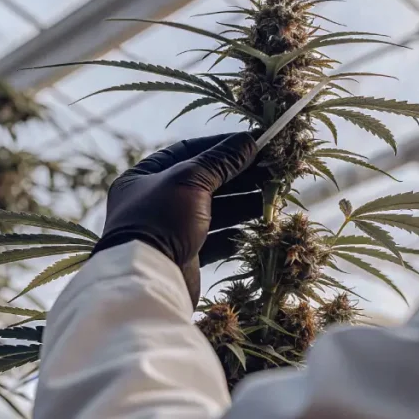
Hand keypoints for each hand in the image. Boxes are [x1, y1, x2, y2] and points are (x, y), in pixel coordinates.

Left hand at [93, 132, 268, 305]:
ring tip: (272, 198)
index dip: (224, 147)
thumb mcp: (190, 180)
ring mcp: (170, 229)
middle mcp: (156, 200)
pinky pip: (213, 240)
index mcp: (146, 175)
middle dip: (239, 176)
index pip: (190, 151)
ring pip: (213, 211)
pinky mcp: (184, 255)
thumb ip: (221, 161)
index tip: (255, 143)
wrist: (147, 278)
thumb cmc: (162, 219)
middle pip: (205, 181)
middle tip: (272, 170)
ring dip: (242, 204)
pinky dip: (233, 235)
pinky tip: (252, 230)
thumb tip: (249, 141)